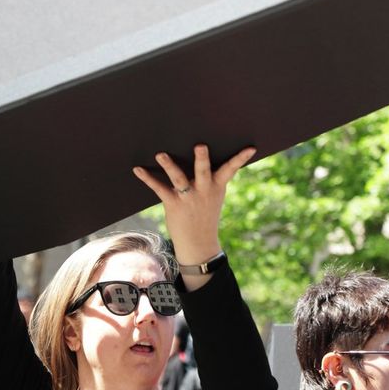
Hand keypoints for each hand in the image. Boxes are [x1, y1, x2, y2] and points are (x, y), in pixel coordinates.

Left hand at [133, 144, 255, 289]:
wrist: (198, 243)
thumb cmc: (205, 214)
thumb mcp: (214, 196)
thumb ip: (211, 178)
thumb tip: (206, 156)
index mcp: (216, 186)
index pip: (231, 170)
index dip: (240, 158)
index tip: (250, 148)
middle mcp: (203, 190)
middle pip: (203, 171)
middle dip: (202, 159)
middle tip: (201, 146)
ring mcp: (187, 197)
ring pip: (178, 178)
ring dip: (169, 166)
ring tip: (161, 154)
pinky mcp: (173, 204)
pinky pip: (159, 188)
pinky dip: (147, 178)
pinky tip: (137, 169)